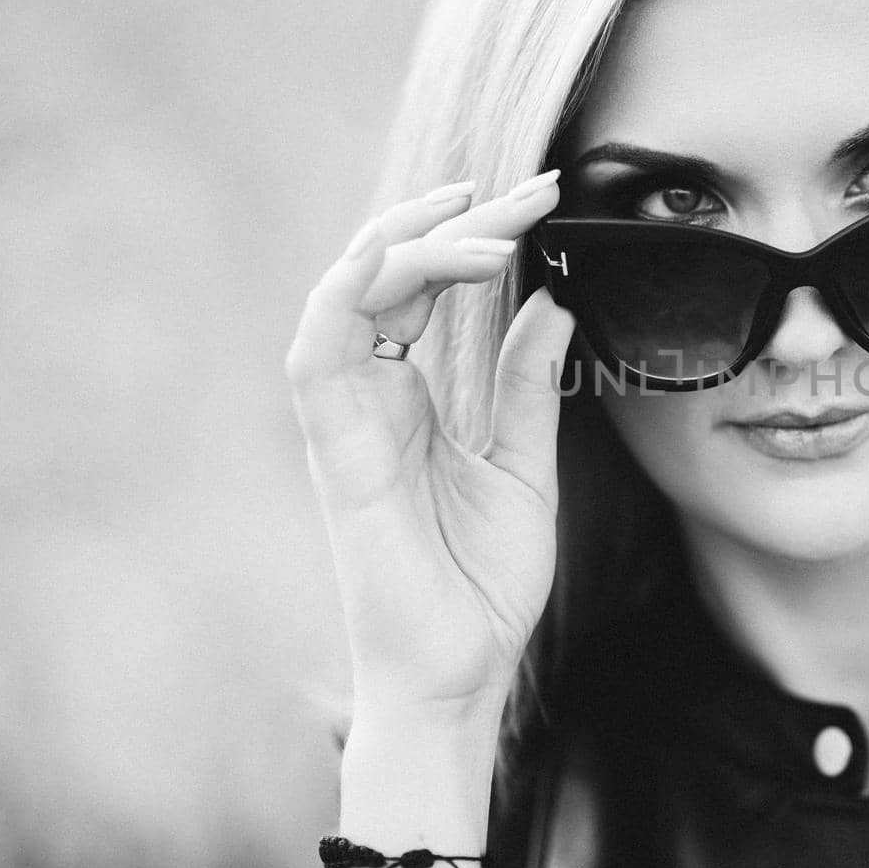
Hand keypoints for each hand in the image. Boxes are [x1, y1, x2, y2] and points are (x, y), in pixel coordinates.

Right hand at [286, 171, 573, 721]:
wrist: (461, 675)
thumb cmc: (482, 584)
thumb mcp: (524, 466)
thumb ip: (526, 385)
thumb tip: (551, 303)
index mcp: (412, 400)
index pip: (430, 291)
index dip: (478, 238)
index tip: (545, 203)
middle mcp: (371, 399)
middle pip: (392, 278)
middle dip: (455, 223)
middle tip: (532, 192)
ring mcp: (348, 422)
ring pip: (347, 297)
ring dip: (407, 245)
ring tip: (477, 217)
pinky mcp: (336, 452)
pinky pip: (317, 355)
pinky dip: (345, 297)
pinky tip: (393, 256)